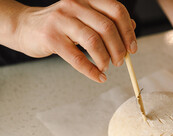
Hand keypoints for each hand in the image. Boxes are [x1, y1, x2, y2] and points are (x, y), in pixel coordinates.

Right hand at [16, 0, 135, 81]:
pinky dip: (91, 71)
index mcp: (87, 0)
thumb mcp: (85, 18)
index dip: (128, 31)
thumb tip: (132, 26)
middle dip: (119, 49)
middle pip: (107, 27)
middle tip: (120, 61)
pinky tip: (98, 77)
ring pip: (94, 42)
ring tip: (106, 67)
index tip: (133, 48)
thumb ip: (107, 20)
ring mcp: (62, 20)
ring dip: (105, 59)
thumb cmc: (60, 25)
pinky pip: (77, 58)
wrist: (25, 26)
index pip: (116, 10)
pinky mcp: (51, 38)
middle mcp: (75, 5)